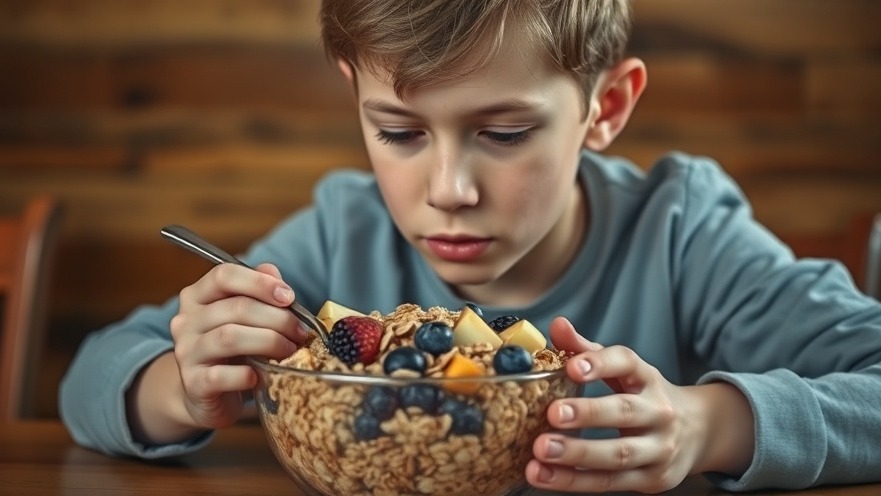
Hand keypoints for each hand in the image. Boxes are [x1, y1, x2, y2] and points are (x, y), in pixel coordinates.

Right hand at [169, 262, 306, 430]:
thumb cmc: (232, 351)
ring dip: (269, 341)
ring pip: (229, 337)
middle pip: (236, 307)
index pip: (224, 275)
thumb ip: (257, 291)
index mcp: (197, 296)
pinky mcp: (193, 383)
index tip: (289, 297)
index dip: (260, 283)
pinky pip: (222, 375)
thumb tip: (272, 272)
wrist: (206, 395)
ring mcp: (186, 353)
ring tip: (289, 350)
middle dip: (277, 318)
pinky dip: (247, 375)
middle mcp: (186, 321)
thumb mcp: (244, 317)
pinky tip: (262, 376)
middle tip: (299, 331)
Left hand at [525, 317, 751, 492]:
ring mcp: (658, 449)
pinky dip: (574, 481)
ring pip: (618, 454)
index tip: (572, 367)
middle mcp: (658, 411)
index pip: (626, 363)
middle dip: (587, 414)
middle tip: (552, 414)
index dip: (600, 363)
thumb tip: (557, 325)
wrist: (700, 433)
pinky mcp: (651, 480)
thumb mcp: (624, 370)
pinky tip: (545, 475)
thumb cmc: (646, 396)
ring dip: (576, 454)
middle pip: (624, 411)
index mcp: (647, 378)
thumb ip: (588, 350)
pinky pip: (609, 482)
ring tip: (540, 451)